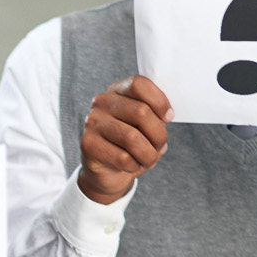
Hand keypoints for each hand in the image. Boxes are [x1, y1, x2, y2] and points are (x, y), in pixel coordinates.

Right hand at [77, 75, 170, 203]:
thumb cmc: (129, 146)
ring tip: (149, 159)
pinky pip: (122, 157)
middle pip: (141, 112)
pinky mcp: (88, 144)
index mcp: (118, 91)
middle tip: (159, 146)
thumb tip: (167, 115)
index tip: (168, 117)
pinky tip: (133, 165)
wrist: (107, 172)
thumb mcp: (144, 126)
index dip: (159, 101)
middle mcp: (102, 102)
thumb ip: (154, 116)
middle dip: (158, 134)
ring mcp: (93, 122)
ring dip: (148, 154)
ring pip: (132, 137)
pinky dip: (135, 165)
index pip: (139, 84)